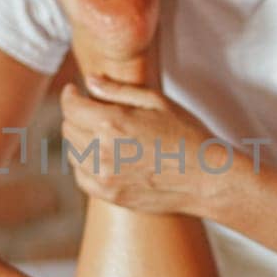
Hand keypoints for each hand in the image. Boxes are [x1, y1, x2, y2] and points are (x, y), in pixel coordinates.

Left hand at [59, 75, 237, 215]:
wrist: (207, 178)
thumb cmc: (187, 135)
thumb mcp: (157, 102)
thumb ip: (118, 90)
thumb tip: (89, 80)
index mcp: (112, 123)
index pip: (71, 106)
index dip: (69, 95)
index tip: (74, 91)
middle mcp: (103, 151)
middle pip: (68, 128)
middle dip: (77, 114)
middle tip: (92, 109)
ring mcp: (105, 177)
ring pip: (73, 152)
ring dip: (80, 139)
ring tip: (102, 133)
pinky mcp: (110, 195)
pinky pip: (81, 176)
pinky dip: (85, 164)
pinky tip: (102, 157)